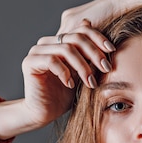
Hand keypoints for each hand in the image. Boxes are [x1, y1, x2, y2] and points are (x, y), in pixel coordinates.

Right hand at [0, 21, 114, 138]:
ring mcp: (37, 51)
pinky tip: (70, 85)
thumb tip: (105, 42)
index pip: (81, 29)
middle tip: (106, 68)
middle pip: (76, 37)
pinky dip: (64, 72)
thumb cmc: (64, 95)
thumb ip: (90, 57)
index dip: (98, 38)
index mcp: (60, 41)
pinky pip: (51, 60)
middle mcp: (47, 43)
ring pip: (66, 49)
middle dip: (94, 53)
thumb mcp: (83, 74)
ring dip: (82, 66)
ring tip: (90, 82)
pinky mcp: (29, 62)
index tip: (112, 51)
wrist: (44, 113)